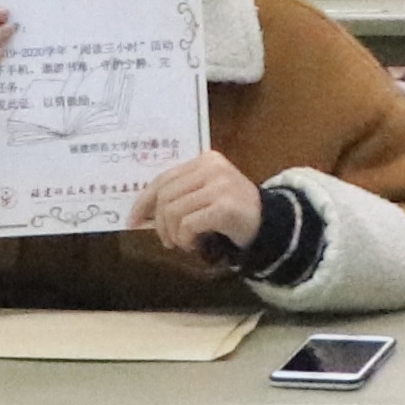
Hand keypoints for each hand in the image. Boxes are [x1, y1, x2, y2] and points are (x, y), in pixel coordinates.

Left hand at [134, 150, 264, 262]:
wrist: (271, 225)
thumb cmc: (233, 212)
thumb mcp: (206, 194)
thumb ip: (180, 195)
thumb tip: (142, 213)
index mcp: (205, 160)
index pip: (164, 178)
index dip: (143, 201)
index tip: (133, 220)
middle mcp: (212, 168)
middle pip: (165, 196)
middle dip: (159, 223)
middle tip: (167, 240)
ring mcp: (219, 186)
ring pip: (172, 211)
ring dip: (174, 234)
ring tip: (185, 242)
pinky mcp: (224, 207)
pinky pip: (187, 224)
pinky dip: (185, 239)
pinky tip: (195, 244)